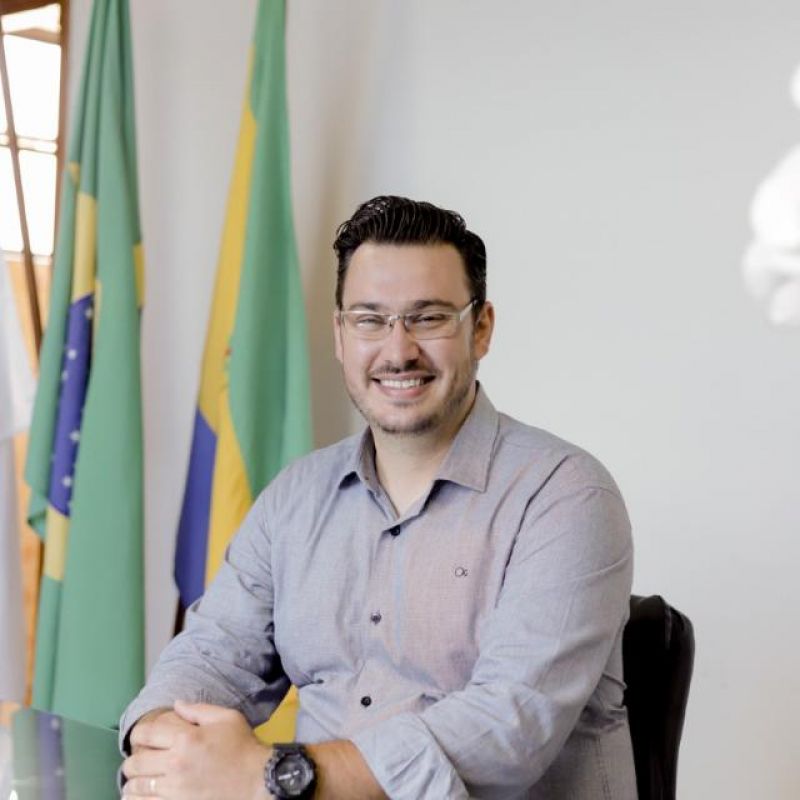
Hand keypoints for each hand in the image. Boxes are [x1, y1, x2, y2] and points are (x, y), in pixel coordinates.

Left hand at [122, 701, 270, 799]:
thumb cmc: (242, 747)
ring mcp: (175, 789)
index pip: (146, 734)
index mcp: (186, 738)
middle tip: (135, 762)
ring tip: (135, 781)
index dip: (137, 734)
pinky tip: (140, 797)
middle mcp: (176, 763)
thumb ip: (198, 709)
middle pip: (136, 763)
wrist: (257, 780)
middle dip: (132, 761)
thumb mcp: (226, 718)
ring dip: (132, 783)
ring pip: (137, 787)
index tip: (139, 737)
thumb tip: (176, 704)